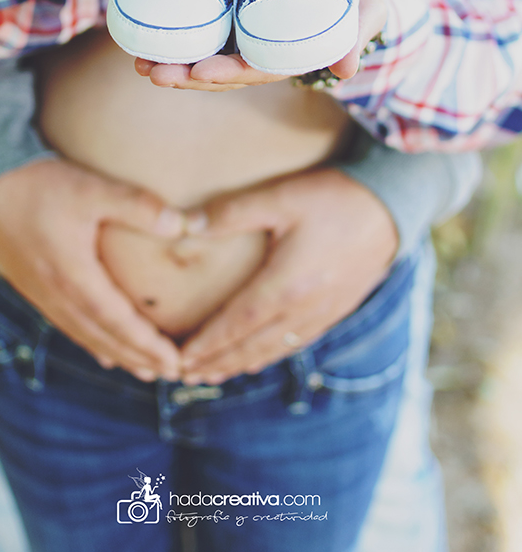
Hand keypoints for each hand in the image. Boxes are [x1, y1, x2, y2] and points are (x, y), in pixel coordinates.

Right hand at [0, 158, 185, 380]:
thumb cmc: (41, 184)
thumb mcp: (92, 188)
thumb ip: (137, 205)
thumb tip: (181, 225)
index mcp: (74, 276)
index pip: (118, 323)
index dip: (148, 346)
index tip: (176, 362)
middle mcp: (57, 294)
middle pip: (104, 337)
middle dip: (139, 358)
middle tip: (173, 374)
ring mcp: (42, 293)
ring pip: (85, 335)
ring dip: (118, 355)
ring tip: (146, 371)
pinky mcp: (34, 286)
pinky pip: (67, 325)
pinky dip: (91, 342)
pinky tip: (102, 350)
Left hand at [136, 0, 387, 90]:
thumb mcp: (367, 9)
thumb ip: (358, 34)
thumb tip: (347, 69)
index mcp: (285, 54)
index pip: (253, 71)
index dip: (226, 74)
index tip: (200, 71)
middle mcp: (258, 49)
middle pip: (218, 69)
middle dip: (185, 74)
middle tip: (154, 70)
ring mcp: (241, 33)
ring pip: (202, 53)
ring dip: (170, 60)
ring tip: (139, 60)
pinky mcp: (230, 12)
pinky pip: (199, 29)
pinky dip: (172, 34)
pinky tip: (143, 34)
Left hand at [180, 168, 398, 383]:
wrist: (393, 203)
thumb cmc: (333, 197)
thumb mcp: (279, 197)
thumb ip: (231, 212)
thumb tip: (186, 225)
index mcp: (286, 285)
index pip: (235, 324)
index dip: (206, 344)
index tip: (180, 359)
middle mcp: (305, 308)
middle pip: (252, 346)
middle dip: (217, 363)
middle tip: (185, 376)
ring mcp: (325, 311)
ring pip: (275, 349)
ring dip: (242, 364)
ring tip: (215, 373)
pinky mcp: (339, 307)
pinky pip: (299, 342)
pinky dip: (272, 355)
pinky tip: (261, 356)